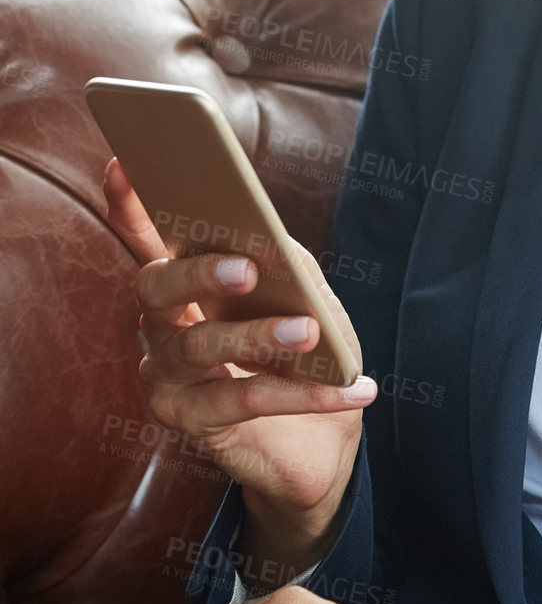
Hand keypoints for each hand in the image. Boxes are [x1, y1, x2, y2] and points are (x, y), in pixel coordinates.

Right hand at [103, 156, 376, 551]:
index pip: (148, 237)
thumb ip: (288, 265)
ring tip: (308, 332)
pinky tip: (352, 389)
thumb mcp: (306, 300)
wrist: (321, 442)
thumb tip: (276, 243)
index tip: (126, 161)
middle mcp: (162, 324)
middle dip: (199, 272)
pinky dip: (303, 393)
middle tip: (246, 267)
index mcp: (186, 283)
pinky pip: (243, 400)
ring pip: (200, 345)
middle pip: (157, 288)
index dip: (131, 204)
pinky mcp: (189, 421)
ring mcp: (166, 375)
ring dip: (258, 336)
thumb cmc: (307, 355)